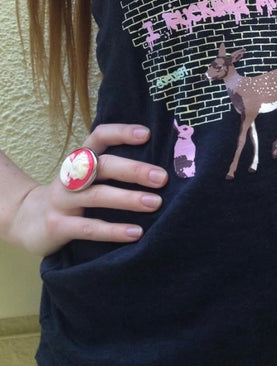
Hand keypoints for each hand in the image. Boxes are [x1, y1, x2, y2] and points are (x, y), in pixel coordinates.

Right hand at [11, 124, 167, 255]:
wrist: (24, 219)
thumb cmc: (70, 195)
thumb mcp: (84, 176)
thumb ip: (111, 168)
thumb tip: (157, 168)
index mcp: (80, 159)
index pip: (99, 137)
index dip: (121, 132)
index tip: (147, 134)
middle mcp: (70, 175)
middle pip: (103, 166)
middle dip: (134, 170)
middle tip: (162, 177)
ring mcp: (62, 200)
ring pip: (97, 196)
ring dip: (128, 199)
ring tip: (155, 203)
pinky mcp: (58, 226)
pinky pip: (89, 228)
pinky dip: (114, 231)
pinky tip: (136, 233)